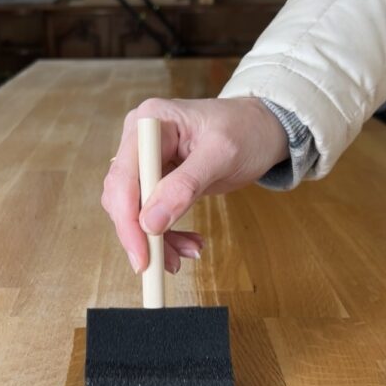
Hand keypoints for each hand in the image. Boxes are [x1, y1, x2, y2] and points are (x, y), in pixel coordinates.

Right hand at [101, 96, 288, 273]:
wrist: (263, 128)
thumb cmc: (247, 130)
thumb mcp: (222, 155)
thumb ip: (185, 186)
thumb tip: (150, 222)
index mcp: (149, 122)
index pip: (123, 178)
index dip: (127, 220)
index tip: (142, 256)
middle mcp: (139, 140)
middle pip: (123, 198)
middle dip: (143, 235)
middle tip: (169, 263)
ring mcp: (146, 161)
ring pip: (135, 212)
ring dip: (157, 240)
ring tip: (190, 253)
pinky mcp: (157, 179)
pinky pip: (151, 215)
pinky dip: (167, 235)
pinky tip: (189, 244)